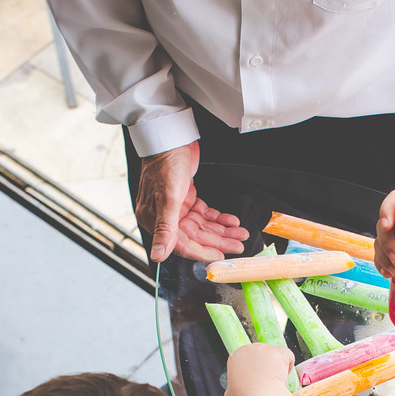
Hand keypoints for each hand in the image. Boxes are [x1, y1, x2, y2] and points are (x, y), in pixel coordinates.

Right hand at [136, 140, 248, 262]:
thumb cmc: (166, 164)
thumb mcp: (168, 197)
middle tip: (238, 244)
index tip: (219, 256)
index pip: (181, 245)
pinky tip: (231, 221)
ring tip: (240, 234)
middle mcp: (165, 217)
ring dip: (222, 231)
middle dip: (219, 241)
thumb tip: (157, 255)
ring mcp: (177, 208)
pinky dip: (218, 218)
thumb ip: (165, 228)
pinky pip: (205, 215)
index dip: (201, 252)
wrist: (172, 139)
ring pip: (203, 227)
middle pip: (196, 237)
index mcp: (154, 220)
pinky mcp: (187, 199)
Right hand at [224, 343, 295, 395]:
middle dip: (265, 367)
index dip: (254, 370)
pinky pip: (288, 356)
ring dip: (277, 367)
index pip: (248, 359)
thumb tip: (236, 391)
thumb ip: (234, 387)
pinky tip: (282, 377)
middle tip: (266, 382)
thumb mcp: (230, 394)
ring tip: (273, 382)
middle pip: (261, 355)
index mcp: (235, 357)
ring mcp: (264, 349)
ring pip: (275, 356)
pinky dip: (288, 367)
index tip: (256, 380)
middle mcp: (249, 349)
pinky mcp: (279, 351)